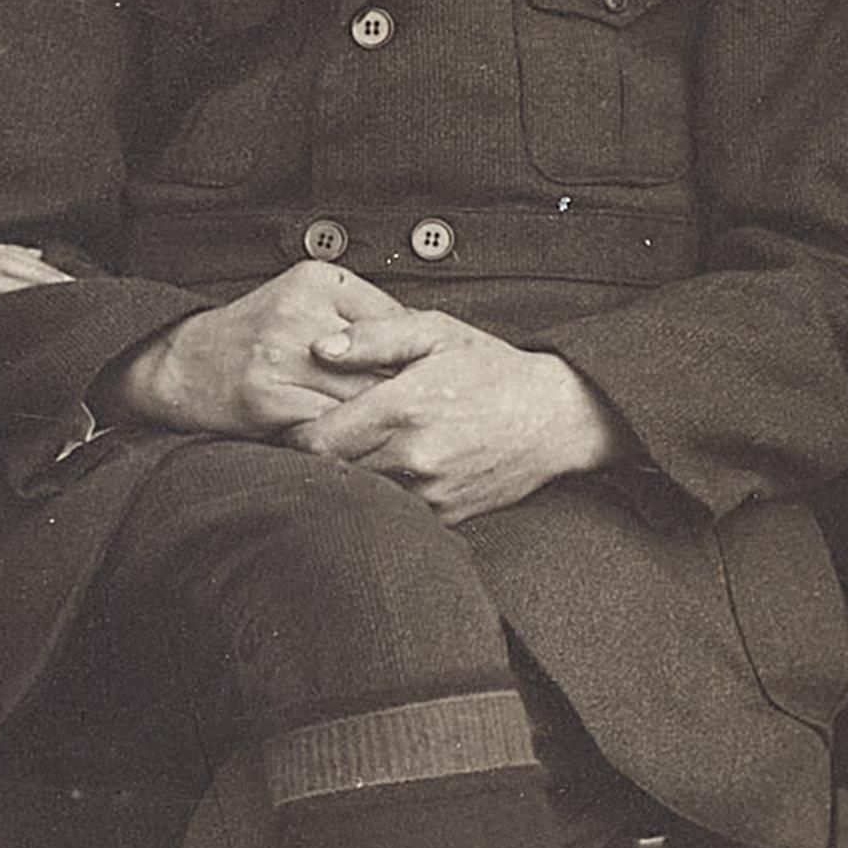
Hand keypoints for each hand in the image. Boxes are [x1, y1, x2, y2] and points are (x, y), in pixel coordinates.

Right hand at [103, 262, 413, 439]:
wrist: (185, 364)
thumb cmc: (255, 336)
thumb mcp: (306, 299)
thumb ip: (361, 315)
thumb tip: (426, 349)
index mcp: (318, 282)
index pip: (394, 322)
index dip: (419, 360)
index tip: (437, 385)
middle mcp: (301, 313)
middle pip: (382, 362)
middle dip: (407, 396)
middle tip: (431, 421)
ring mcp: (282, 355)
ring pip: (360, 399)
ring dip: (384, 424)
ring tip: (406, 440)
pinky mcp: (268, 397)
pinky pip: (328, 428)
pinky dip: (351, 443)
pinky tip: (365, 451)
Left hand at [287, 309, 627, 520]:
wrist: (555, 417)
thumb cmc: (493, 370)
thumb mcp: (435, 332)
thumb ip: (373, 336)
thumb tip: (319, 347)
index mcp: (402, 408)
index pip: (316, 439)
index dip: (293, 433)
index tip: (292, 422)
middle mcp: (413, 456)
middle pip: (331, 471)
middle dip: (315, 456)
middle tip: (311, 437)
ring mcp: (430, 491)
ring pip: (360, 495)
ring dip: (348, 478)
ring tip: (352, 452)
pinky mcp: (446, 514)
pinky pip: (395, 513)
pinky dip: (382, 496)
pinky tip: (389, 470)